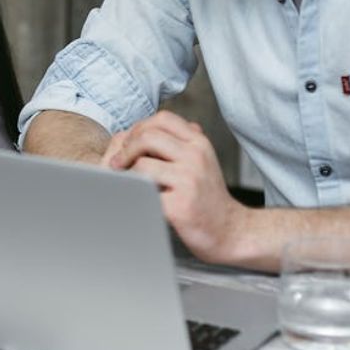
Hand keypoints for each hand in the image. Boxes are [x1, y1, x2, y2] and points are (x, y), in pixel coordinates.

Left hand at [108, 110, 247, 261]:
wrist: (230, 231)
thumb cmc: (207, 196)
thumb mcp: (199, 161)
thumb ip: (177, 142)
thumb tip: (140, 129)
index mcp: (199, 143)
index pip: (162, 118)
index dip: (140, 127)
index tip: (131, 145)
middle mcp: (196, 157)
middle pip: (148, 136)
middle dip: (126, 149)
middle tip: (118, 164)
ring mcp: (189, 180)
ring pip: (141, 164)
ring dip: (127, 173)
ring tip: (128, 182)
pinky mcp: (179, 205)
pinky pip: (144, 191)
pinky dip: (133, 192)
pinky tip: (136, 197)